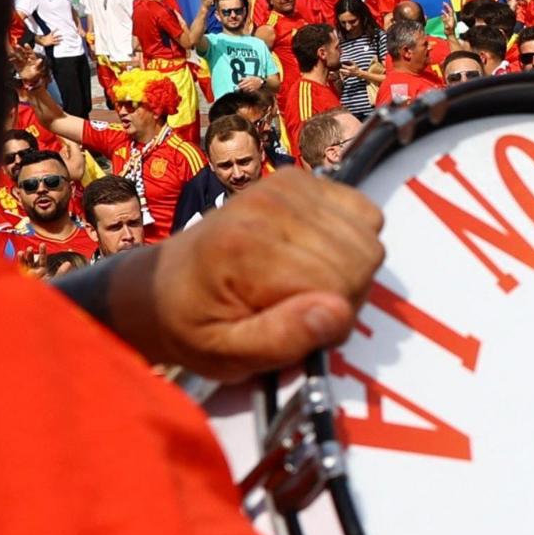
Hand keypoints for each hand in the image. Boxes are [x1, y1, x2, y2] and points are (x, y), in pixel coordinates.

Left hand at [132, 168, 382, 380]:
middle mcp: (267, 207)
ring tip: (305, 285)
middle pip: (360, 259)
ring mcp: (284, 188)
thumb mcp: (226, 354)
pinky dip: (352, 240)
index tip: (298, 331)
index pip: (338, 286)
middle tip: (301, 310)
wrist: (165, 285)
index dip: (331, 321)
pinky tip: (315, 255)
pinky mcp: (298, 180)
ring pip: (368, 238)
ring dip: (349, 271)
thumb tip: (337, 313)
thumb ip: (281, 339)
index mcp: (244, 248)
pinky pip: (364, 213)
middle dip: (344, 295)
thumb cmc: (195, 325)